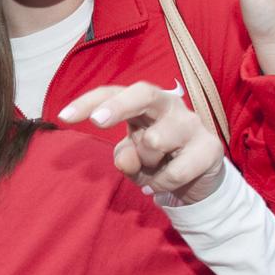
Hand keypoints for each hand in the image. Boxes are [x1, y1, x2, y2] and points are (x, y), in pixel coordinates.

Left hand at [58, 82, 224, 203]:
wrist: (199, 179)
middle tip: (96, 121)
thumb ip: (124, 157)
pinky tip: (161, 183)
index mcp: (145, 102)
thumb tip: (127, 159)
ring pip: (155, 140)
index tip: (63, 117)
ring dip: (147, 163)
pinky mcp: (210, 148)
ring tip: (153, 169)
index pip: (113, 91)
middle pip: (143, 92)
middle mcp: (169, 105)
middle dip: (118, 106)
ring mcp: (192, 124)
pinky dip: (161, 183)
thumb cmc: (158, 160)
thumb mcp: (133, 159)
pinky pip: (175, 171)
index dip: (88, 101)